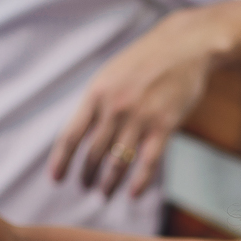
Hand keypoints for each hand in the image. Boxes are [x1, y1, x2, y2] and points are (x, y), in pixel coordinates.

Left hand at [46, 17, 212, 198]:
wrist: (184, 46)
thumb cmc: (145, 61)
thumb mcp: (111, 75)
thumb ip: (97, 103)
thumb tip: (83, 133)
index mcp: (96, 94)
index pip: (70, 135)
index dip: (61, 160)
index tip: (57, 178)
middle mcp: (115, 108)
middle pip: (93, 153)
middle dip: (87, 174)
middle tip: (85, 186)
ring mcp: (140, 117)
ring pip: (118, 161)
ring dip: (109, 182)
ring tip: (104, 193)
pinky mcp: (164, 125)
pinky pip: (148, 161)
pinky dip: (139, 181)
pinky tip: (133, 194)